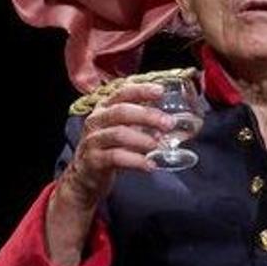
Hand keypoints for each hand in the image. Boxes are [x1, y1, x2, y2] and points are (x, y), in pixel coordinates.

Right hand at [56, 83, 173, 209]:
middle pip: (121, 112)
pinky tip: (150, 164)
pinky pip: (115, 157)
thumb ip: (146, 123)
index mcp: (105, 107)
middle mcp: (96, 120)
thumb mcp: (124, 129)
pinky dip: (136, 161)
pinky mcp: (93, 160)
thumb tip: (181, 123)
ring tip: (159, 145)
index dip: (141, 90)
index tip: (161, 91)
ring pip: (118, 134)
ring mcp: (93, 140)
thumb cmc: (110, 147)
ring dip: (142, 139)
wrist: (85, 176)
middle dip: (147, 115)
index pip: (122, 92)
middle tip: (169, 123)